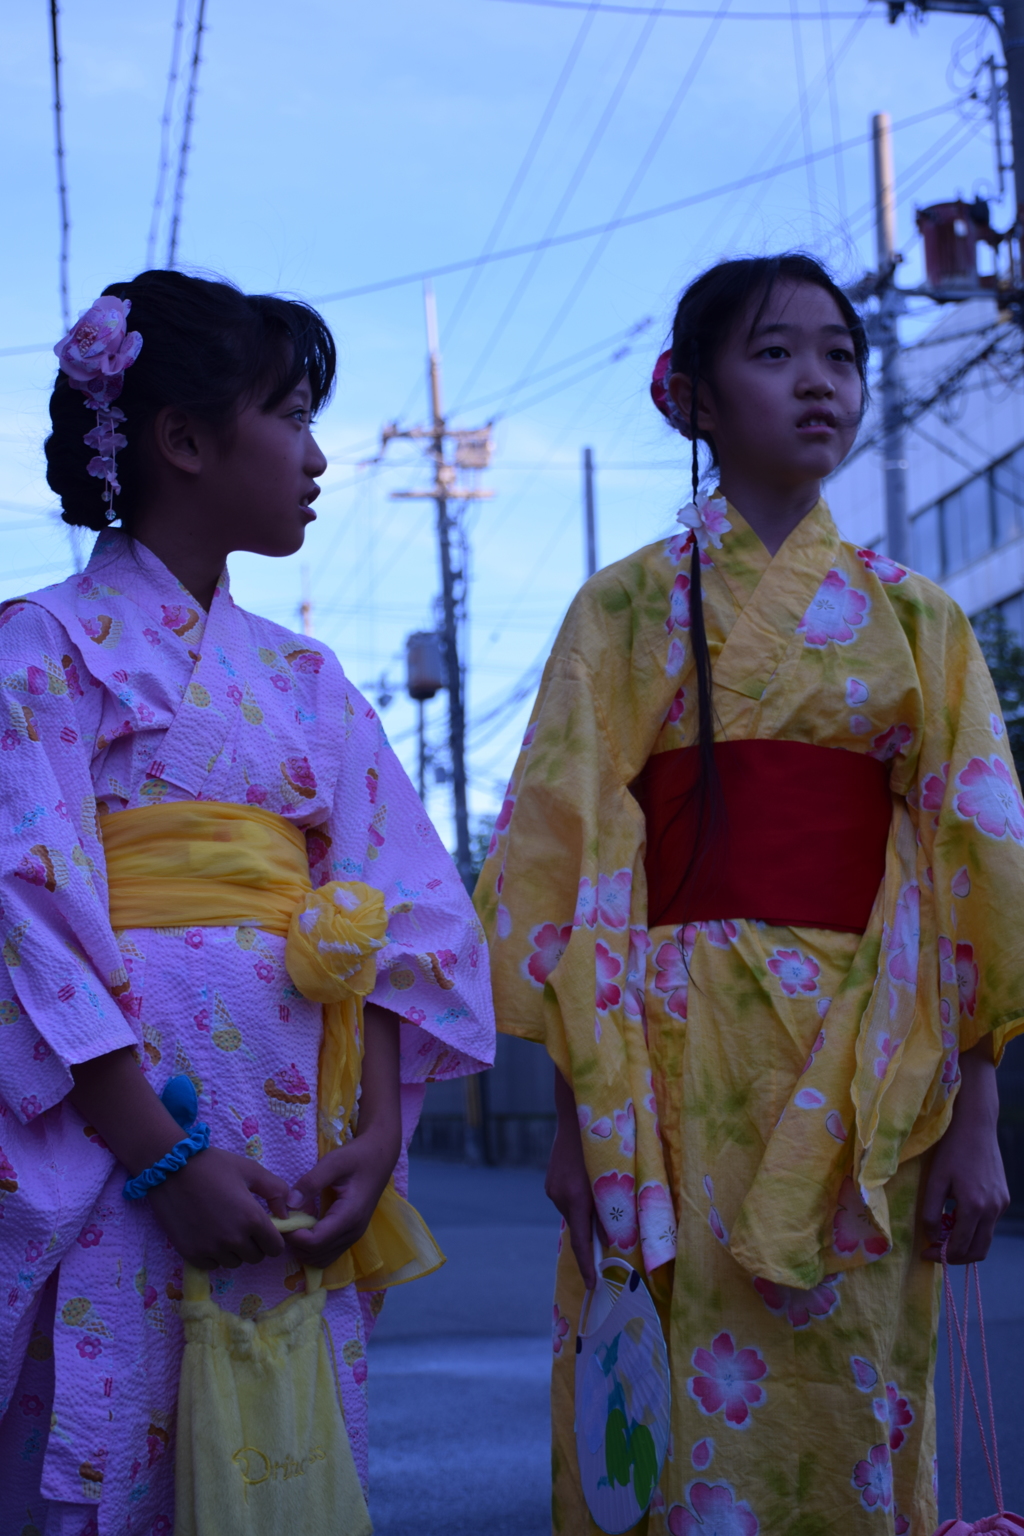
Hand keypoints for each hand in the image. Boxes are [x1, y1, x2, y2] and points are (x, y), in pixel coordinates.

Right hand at [147, 1148, 289, 1269]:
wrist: (170, 1168)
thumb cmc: (213, 1165)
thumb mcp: (250, 1170)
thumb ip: (276, 1190)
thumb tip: (286, 1214)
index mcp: (252, 1218)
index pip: (275, 1248)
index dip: (273, 1238)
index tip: (265, 1228)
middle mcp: (233, 1239)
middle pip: (256, 1257)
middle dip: (255, 1244)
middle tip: (243, 1224)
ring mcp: (211, 1249)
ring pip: (234, 1262)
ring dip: (234, 1250)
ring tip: (224, 1226)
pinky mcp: (191, 1254)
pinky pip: (213, 1265)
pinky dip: (214, 1255)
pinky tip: (208, 1234)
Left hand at [284, 1136, 397, 1269]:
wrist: (379, 1158)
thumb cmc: (357, 1157)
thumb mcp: (333, 1162)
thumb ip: (311, 1182)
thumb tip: (289, 1204)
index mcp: (349, 1216)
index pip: (315, 1242)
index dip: (293, 1235)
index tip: (281, 1219)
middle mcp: (353, 1232)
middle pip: (315, 1255)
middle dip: (295, 1243)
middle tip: (284, 1220)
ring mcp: (353, 1236)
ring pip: (321, 1259)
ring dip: (302, 1247)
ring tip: (295, 1223)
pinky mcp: (350, 1235)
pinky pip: (328, 1253)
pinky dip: (312, 1247)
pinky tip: (306, 1226)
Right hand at [547, 1067, 596, 1287]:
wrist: (575, 1109)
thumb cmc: (607, 1140)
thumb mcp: (616, 1177)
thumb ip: (614, 1208)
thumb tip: (614, 1237)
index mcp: (577, 1197)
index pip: (582, 1243)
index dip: (587, 1267)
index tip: (592, 1286)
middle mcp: (560, 1195)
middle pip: (579, 1229)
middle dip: (593, 1240)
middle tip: (609, 1248)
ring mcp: (552, 1188)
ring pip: (575, 1214)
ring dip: (589, 1217)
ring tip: (604, 1204)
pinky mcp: (551, 1181)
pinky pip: (568, 1201)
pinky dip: (581, 1204)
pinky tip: (591, 1190)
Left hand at [921, 1038, 1008, 1263]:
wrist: (976, 1125)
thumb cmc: (950, 1149)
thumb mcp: (934, 1180)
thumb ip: (930, 1211)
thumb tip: (930, 1236)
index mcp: (975, 1207)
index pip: (961, 1247)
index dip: (942, 1255)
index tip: (926, 1254)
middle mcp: (993, 1209)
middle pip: (978, 1250)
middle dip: (956, 1256)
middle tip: (935, 1251)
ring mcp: (1001, 1203)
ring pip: (985, 1238)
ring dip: (965, 1243)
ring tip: (943, 1233)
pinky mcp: (1004, 1196)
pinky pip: (989, 1223)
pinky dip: (973, 1228)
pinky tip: (955, 1216)